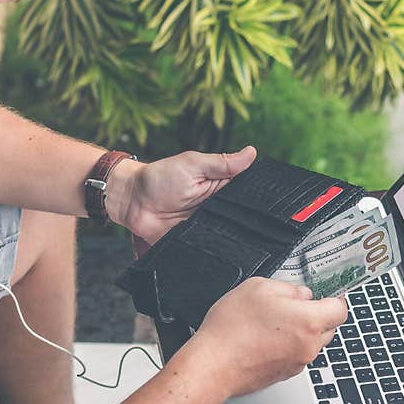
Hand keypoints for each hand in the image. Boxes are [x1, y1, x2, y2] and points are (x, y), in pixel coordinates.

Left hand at [106, 146, 257, 244]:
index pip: (247, 193)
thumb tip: (251, 152)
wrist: (132, 202)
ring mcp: (207, 228)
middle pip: (241, 218)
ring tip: (236, 235)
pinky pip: (210, 250)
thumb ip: (222, 163)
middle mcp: (218, 209)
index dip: (258, 197)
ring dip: (232, 237)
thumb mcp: (193, 164)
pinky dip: (215, 251)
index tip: (271, 200)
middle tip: (254, 222)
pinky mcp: (196, 243)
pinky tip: (221, 250)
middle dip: (247, 221)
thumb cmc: (159, 178)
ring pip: (229, 236)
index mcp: (221, 187)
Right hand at [188, 278, 348, 398]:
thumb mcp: (258, 288)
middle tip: (291, 305)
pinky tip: (263, 337)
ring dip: (299, 331)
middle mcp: (308, 346)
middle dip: (315, 315)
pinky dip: (286, 346)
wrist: (213, 366)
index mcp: (309, 321)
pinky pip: (294, 355)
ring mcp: (297, 363)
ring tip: (271, 321)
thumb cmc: (232, 329)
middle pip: (328, 328)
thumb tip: (300, 295)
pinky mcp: (283, 374)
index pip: (340, 309)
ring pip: (310, 342)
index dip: (334, 298)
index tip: (326, 293)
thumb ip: (288, 288)